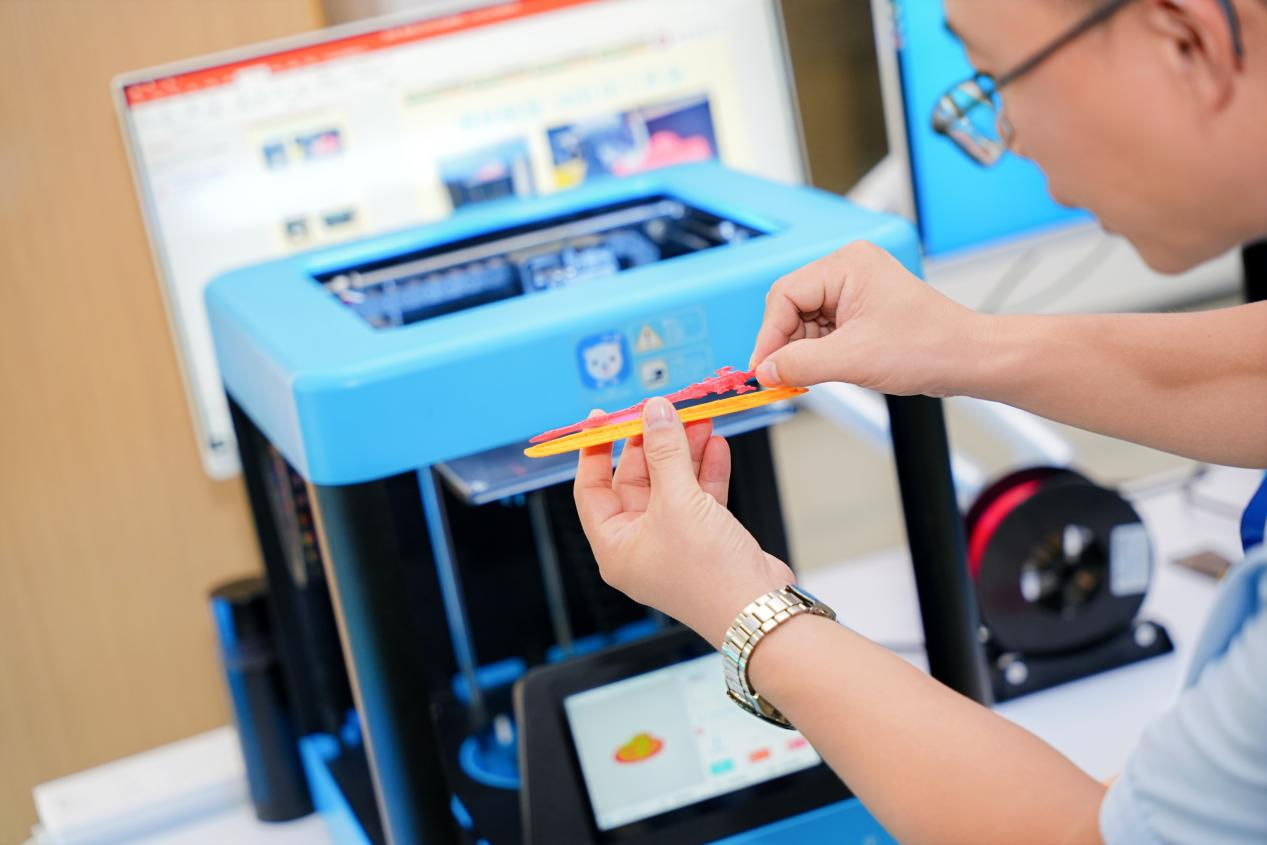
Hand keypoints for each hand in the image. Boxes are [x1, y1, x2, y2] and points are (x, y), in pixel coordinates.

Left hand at [574, 397, 793, 646]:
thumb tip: (654, 412)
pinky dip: (706, 470)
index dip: (595, 451)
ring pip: (672, 484)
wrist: (758, 609)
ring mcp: (674, 540)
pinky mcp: (705, 537)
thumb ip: (665, 452)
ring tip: (697, 419)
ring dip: (684, 451)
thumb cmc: (708, 574)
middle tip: (664, 411)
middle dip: (653, 444)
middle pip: (636, 481)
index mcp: (615, 545)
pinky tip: (715, 445)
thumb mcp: (678, 502)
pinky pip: (698, 495)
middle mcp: (640, 544)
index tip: (603, 418)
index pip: (591, 489)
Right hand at [748, 240, 981, 396]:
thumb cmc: (930, 346)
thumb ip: (800, 364)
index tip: (761, 368)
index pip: (785, 295)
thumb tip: (764, 372)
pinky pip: (823, 332)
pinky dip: (817, 355)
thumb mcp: (853, 359)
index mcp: (846, 265)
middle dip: (785, 345)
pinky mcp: (861, 313)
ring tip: (807, 378)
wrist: (969, 360)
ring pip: (804, 323)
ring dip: (802, 353)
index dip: (769, 335)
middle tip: (777, 378)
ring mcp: (855, 292)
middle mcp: (849, 271)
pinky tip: (822, 373)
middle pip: (791, 308)